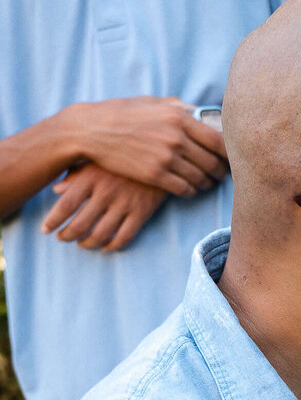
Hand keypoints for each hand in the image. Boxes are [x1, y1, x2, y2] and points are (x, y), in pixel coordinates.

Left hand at [41, 163, 165, 250]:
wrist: (156, 152)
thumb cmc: (120, 154)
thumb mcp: (95, 158)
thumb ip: (74, 174)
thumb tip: (56, 189)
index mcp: (91, 177)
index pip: (65, 205)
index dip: (53, 221)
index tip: (45, 229)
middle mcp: (106, 192)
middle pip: (80, 224)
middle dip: (67, 236)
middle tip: (62, 238)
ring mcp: (125, 204)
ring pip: (101, 234)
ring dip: (87, 243)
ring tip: (81, 244)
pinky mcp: (141, 212)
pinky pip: (124, 237)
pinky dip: (112, 246)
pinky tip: (105, 246)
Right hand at [60, 97, 226, 197]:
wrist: (92, 130)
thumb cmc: (122, 113)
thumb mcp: (152, 102)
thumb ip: (178, 107)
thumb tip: (199, 111)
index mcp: (179, 117)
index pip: (219, 140)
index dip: (229, 153)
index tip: (230, 158)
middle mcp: (176, 138)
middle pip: (213, 162)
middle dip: (220, 171)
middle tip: (221, 175)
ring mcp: (166, 158)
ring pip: (200, 178)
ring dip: (206, 183)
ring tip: (206, 182)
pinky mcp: (155, 175)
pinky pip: (184, 189)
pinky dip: (191, 191)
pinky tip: (190, 188)